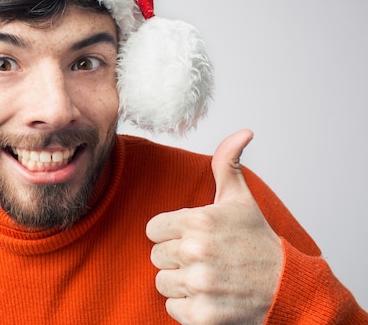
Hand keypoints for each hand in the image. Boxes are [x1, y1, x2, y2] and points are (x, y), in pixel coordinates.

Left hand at [146, 129, 282, 324]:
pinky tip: (210, 297)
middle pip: (156, 256)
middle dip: (176, 257)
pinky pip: (172, 309)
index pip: (153, 230)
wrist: (286, 286)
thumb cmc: (257, 241)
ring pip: (162, 282)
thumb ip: (227, 163)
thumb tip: (243, 131)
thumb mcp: (241, 199)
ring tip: (208, 276)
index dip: (170, 234)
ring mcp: (199, 284)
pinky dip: (188, 308)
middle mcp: (196, 251)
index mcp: (198, 221)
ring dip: (181, 283)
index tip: (191, 237)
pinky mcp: (202, 315)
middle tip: (204, 258)